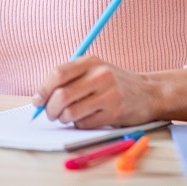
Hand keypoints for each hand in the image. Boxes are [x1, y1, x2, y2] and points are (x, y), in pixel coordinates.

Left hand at [31, 56, 186, 126]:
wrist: (149, 93)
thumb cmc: (113, 83)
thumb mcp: (94, 70)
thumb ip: (69, 79)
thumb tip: (39, 98)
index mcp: (90, 61)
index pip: (58, 74)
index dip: (43, 89)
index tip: (37, 101)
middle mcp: (100, 75)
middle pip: (62, 95)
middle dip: (50, 109)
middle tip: (51, 115)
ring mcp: (109, 94)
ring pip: (71, 112)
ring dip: (64, 119)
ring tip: (68, 117)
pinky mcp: (115, 112)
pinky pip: (85, 124)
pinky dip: (79, 125)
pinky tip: (86, 119)